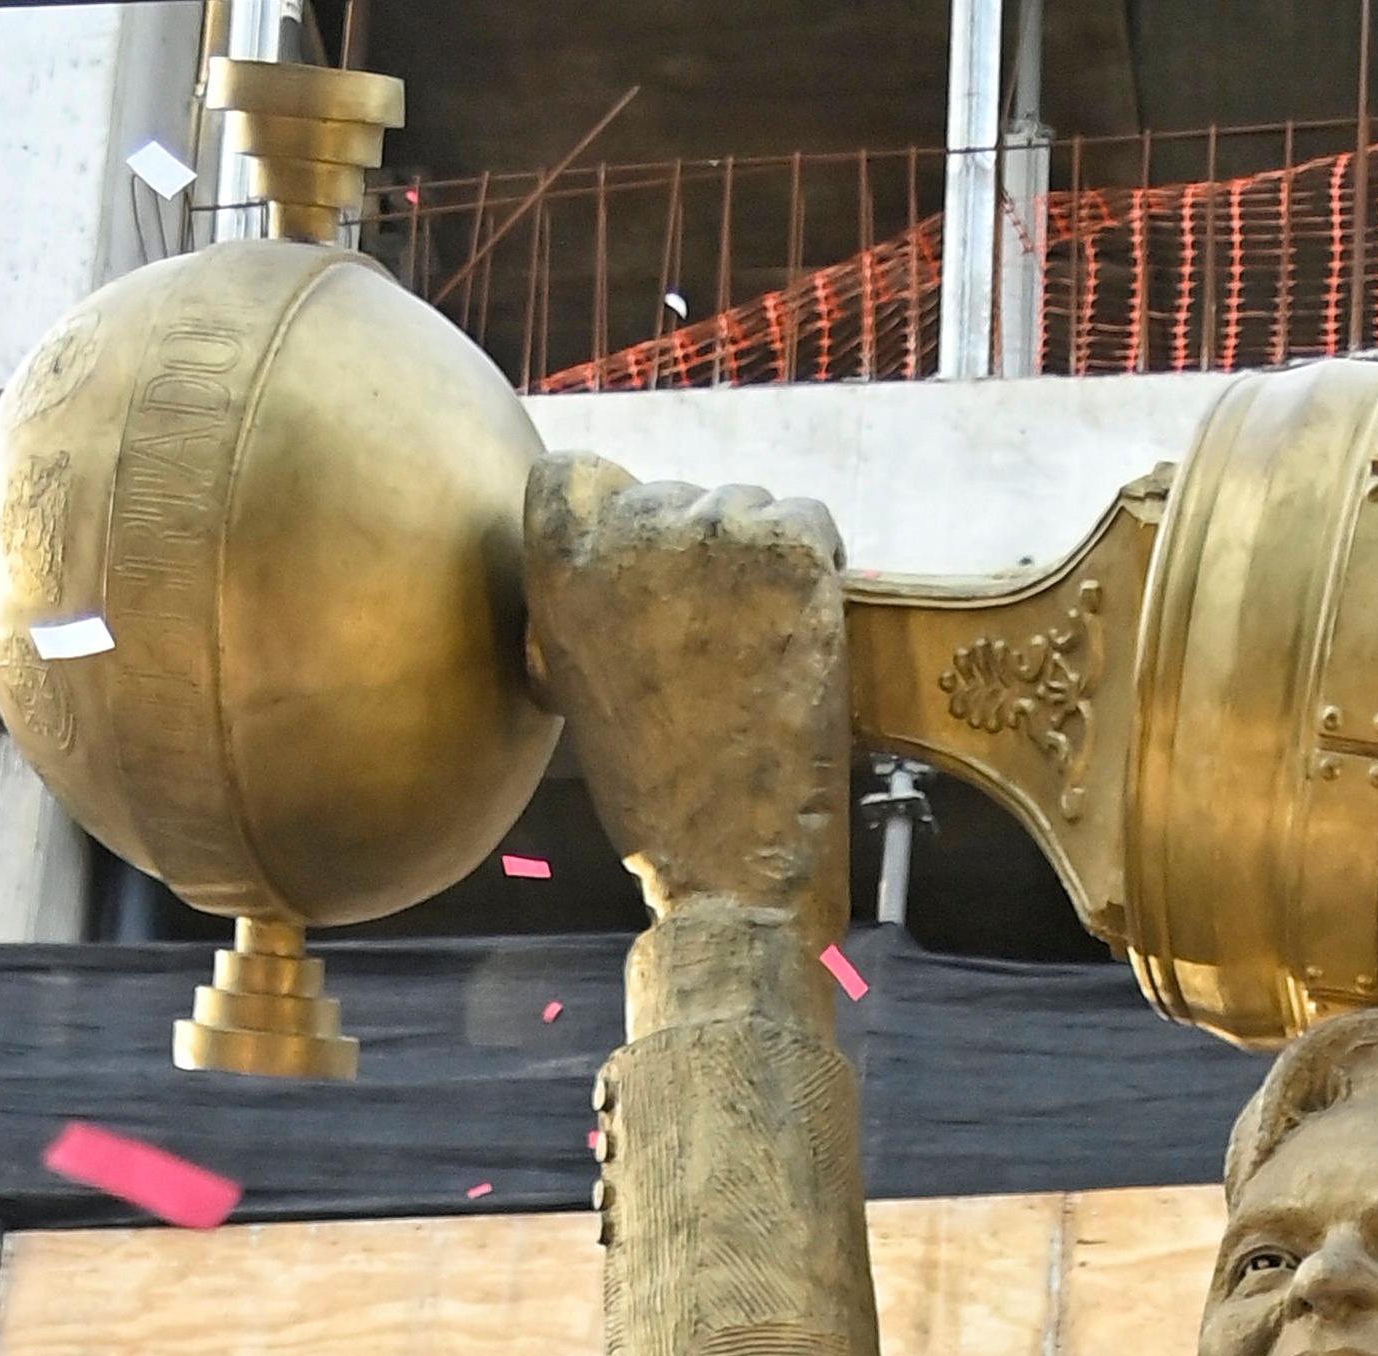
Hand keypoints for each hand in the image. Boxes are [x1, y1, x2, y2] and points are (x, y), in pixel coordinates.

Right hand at [523, 454, 852, 940]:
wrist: (732, 858)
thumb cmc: (654, 794)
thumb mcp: (577, 686)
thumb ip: (581, 607)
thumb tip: (609, 560)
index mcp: (558, 566)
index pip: (576, 474)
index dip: (618, 515)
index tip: (648, 570)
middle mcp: (627, 529)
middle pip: (674, 496)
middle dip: (698, 554)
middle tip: (721, 639)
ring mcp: (710, 531)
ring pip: (745, 505)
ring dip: (759, 562)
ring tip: (762, 648)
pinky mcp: (789, 548)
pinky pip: (811, 520)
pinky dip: (819, 563)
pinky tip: (807, 627)